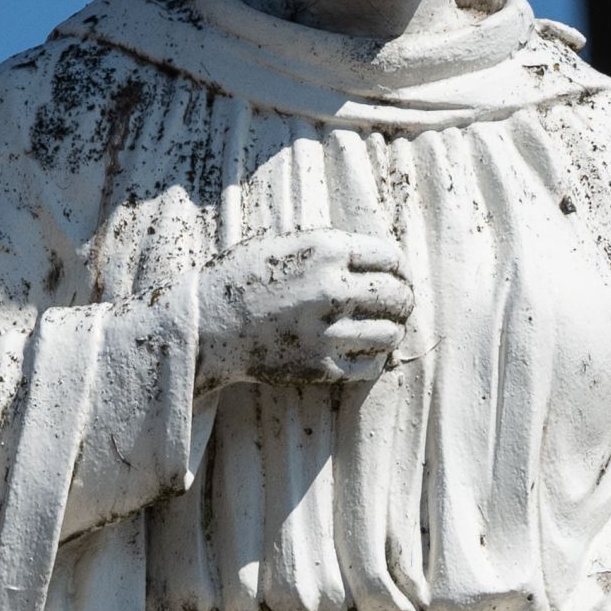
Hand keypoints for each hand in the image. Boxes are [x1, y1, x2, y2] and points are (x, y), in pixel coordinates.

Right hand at [191, 229, 413, 388]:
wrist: (206, 325)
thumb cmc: (242, 278)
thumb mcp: (284, 243)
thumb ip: (329, 247)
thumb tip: (375, 257)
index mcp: (325, 250)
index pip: (390, 257)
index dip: (401, 268)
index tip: (400, 277)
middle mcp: (331, 288)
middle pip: (397, 295)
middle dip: (404, 300)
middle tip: (399, 305)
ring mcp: (327, 330)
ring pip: (390, 333)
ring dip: (393, 331)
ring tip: (385, 330)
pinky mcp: (320, 366)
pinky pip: (370, 366)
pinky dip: (375, 360)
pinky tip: (367, 354)